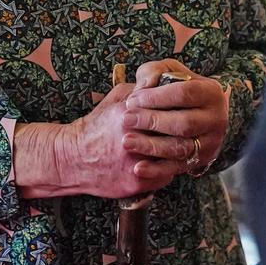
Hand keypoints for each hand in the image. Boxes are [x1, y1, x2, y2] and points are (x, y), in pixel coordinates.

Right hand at [60, 82, 177, 198]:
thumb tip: (162, 81)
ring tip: (182, 144)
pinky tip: (167, 161)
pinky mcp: (135, 182)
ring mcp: (135, 163)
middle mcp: (132, 139)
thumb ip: (139, 89)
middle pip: (173, 135)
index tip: (186, 109)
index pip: (167, 111)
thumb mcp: (114, 99)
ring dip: (180, 151)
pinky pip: (165, 176)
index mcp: (129, 115)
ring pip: (173, 158)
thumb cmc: (97, 125)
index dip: (179, 110)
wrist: (74, 157)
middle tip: (191, 128)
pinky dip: (170, 168)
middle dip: (184, 132)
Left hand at [122, 58, 228, 177]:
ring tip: (127, 141)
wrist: (198, 111)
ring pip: (180, 148)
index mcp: (210, 92)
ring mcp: (210, 142)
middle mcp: (216, 119)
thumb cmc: (176, 86)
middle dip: (152, 121)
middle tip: (126, 119)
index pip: (184, 93)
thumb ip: (154, 72)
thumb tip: (144, 86)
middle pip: (183, 123)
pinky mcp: (200, 161)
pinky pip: (178, 168)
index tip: (132, 100)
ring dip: (151, 146)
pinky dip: (157, 170)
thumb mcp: (169, 71)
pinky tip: (138, 168)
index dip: (156, 97)